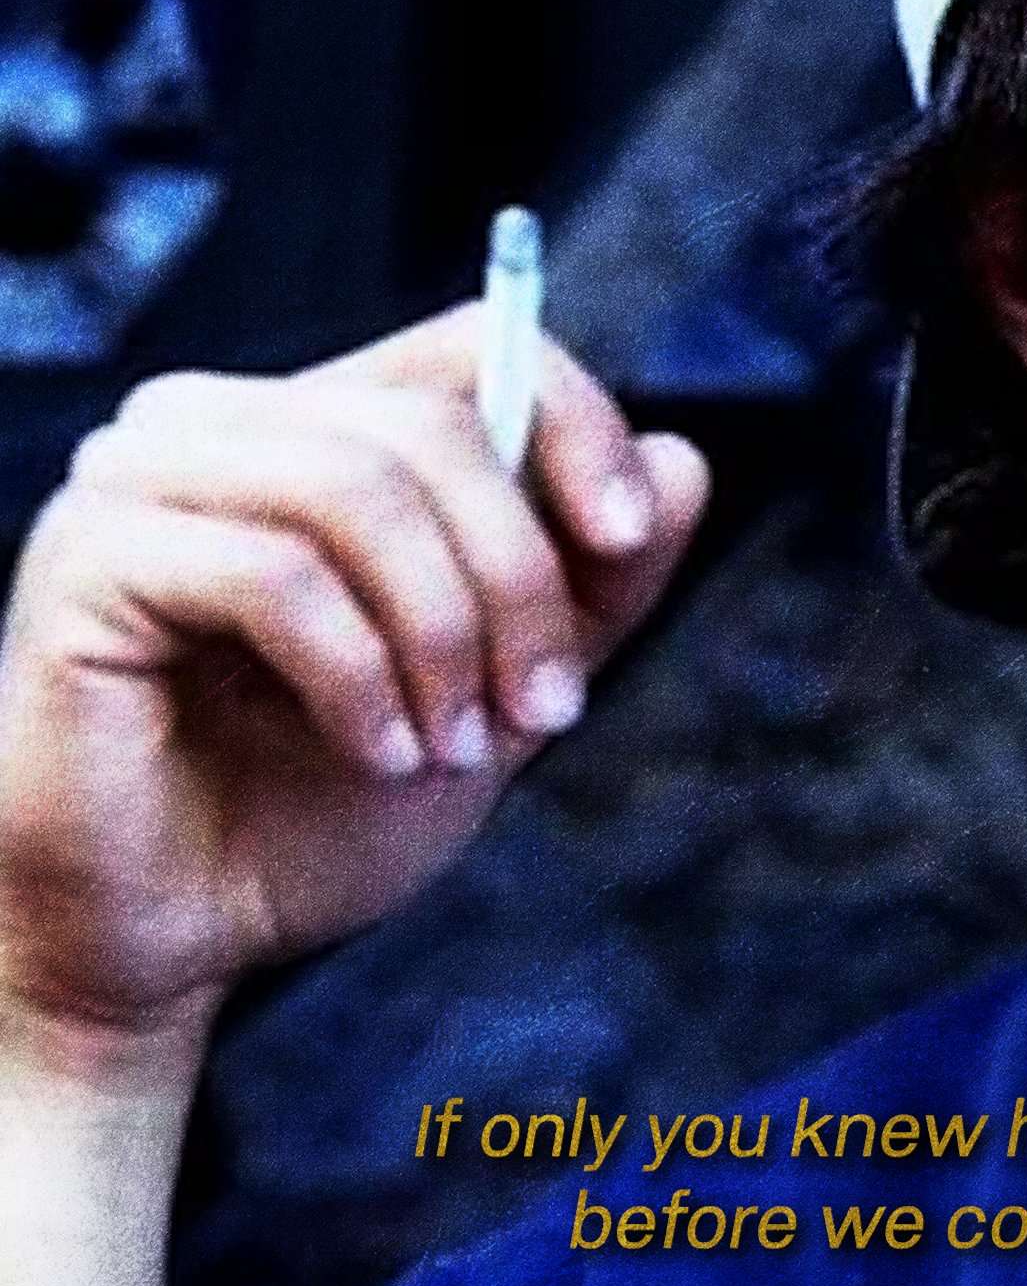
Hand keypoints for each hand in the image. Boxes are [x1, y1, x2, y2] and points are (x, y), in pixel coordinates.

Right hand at [0, 302, 707, 1073]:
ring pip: (358, 491)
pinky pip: (274, 575)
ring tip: (454, 744)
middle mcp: (215, 419)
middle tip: (544, 710)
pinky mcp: (85, 558)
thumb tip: (684, 460)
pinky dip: (358, 676)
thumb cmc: (325, 803)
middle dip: (520, 582)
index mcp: (313, 423)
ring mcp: (137, 477)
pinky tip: (378, 753)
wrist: (184, 940)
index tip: (629, 538)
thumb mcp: (506, 684)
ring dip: (444, 636)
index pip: (471, 345)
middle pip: (433, 428)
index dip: (573, 424)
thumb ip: (597, 578)